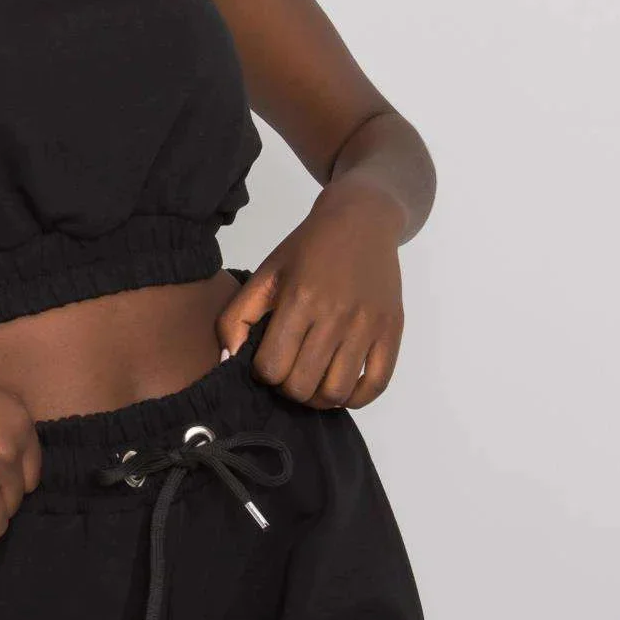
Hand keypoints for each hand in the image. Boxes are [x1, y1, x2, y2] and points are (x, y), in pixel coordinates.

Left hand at [217, 189, 404, 408]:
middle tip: (288, 374)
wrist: (361, 221)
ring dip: (317, 399)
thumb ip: (238, 315)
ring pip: (336, 392)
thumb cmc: (308, 248)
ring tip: (311, 383)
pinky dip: (355, 398)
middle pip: (302, 385)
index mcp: (299, 299)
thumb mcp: (266, 273)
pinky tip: (340, 388)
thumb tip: (228, 358)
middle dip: (287, 389)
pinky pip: (376, 385)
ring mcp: (367, 325)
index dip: (263, 373)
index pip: (272, 367)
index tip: (267, 362)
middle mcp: (335, 315)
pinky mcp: (391, 331)